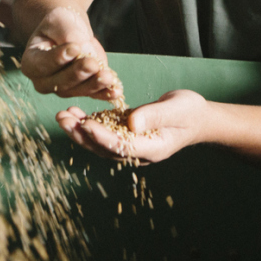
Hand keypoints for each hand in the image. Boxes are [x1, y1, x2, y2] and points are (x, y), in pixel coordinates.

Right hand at [20, 7, 120, 101]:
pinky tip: (116, 91)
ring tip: (108, 76)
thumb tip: (83, 49)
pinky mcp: (81, 90)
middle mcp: (43, 81)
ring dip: (94, 84)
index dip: (59, 58)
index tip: (75, 48)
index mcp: (31, 62)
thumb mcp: (60, 21)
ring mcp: (62, 88)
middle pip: (60, 82)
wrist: (69, 30)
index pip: (43, 64)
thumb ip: (67, 34)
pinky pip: (93, 95)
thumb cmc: (59, 25)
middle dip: (78, 73)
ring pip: (77, 90)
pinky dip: (105, 93)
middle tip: (92, 64)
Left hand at [56, 90, 208, 163]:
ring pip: (100, 141)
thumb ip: (154, 115)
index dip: (102, 137)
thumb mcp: (176, 109)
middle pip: (104, 147)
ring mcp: (131, 144)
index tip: (85, 125)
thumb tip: (131, 122)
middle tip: (63, 119)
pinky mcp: (126, 133)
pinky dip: (89, 122)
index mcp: (152, 148)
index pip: (121, 146)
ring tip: (63, 115)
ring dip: (80, 129)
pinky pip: (104, 131)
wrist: (198, 117)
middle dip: (82, 134)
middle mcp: (138, 151)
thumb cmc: (190, 112)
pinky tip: (75, 112)